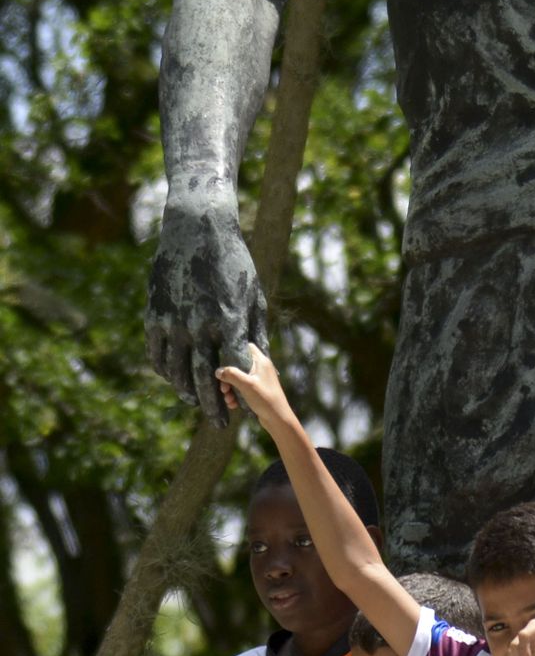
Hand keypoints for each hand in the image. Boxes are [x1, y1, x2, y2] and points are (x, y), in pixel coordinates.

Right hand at [145, 187, 267, 426]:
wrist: (198, 230)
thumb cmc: (234, 262)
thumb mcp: (252, 295)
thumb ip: (254, 331)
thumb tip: (258, 362)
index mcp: (230, 320)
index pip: (235, 370)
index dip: (239, 393)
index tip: (243, 408)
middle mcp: (201, 325)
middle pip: (205, 378)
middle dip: (213, 406)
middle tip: (220, 425)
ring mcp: (174, 321)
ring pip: (177, 372)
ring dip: (187, 393)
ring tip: (196, 403)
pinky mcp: (155, 315)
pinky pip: (158, 354)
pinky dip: (166, 371)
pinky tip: (176, 378)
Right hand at [215, 343, 292, 431]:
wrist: (277, 418)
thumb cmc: (264, 398)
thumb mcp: (246, 385)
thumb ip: (231, 375)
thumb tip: (218, 371)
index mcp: (261, 361)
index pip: (247, 347)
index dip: (235, 352)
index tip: (224, 361)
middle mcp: (261, 368)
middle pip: (239, 366)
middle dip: (228, 378)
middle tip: (224, 388)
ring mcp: (259, 380)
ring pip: (238, 379)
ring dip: (230, 389)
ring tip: (228, 399)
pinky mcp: (257, 391)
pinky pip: (242, 389)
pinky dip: (236, 396)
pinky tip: (233, 405)